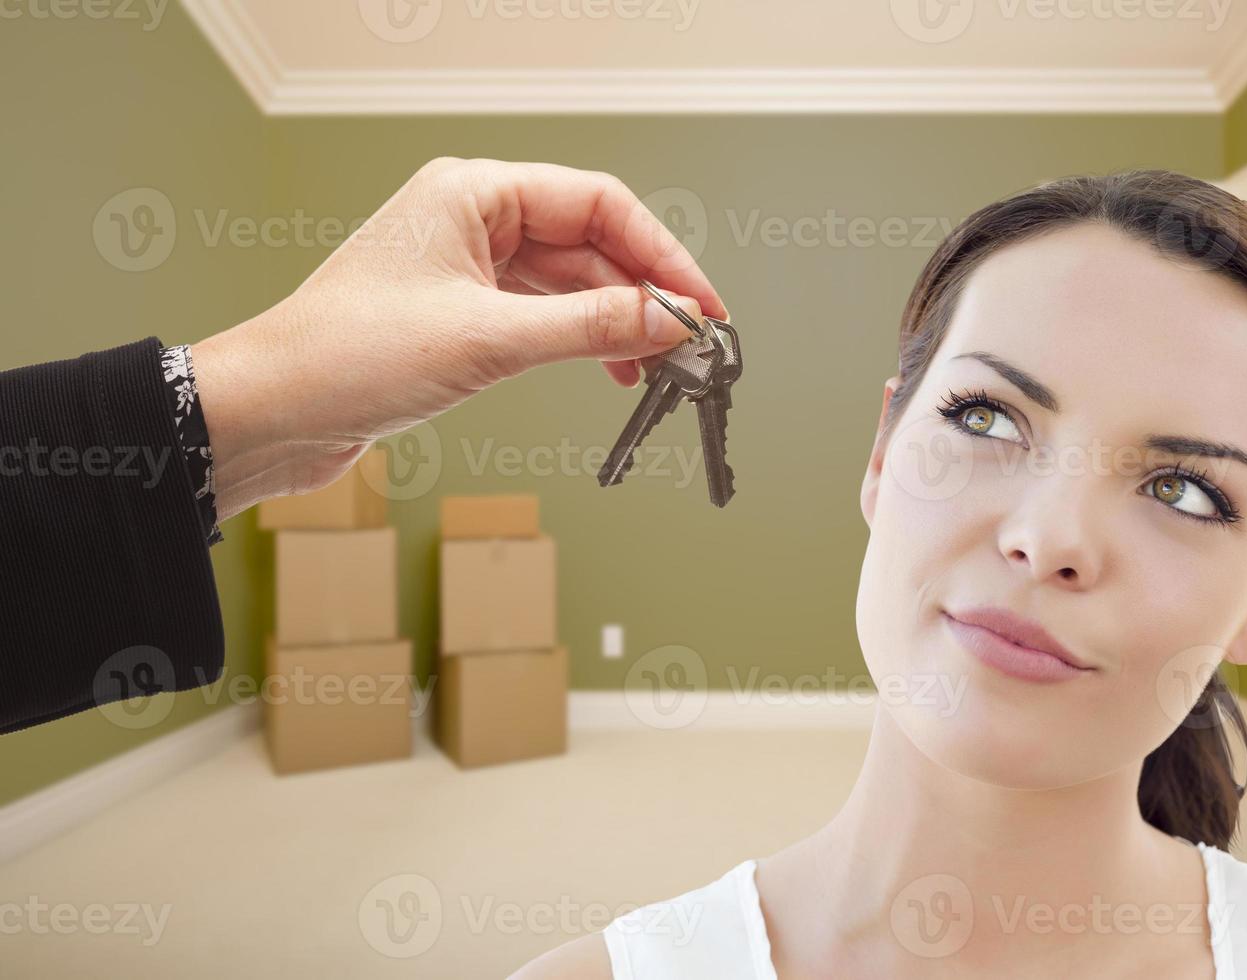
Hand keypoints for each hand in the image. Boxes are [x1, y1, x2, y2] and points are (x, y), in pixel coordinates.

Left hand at [189, 157, 725, 521]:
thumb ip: (589, 328)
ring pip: (569, 282)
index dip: (659, 254)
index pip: (597, 203)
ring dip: (616, 322)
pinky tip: (612, 370)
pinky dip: (581, 341)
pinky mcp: (461, 313)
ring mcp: (466, 267)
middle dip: (643, 291)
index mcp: (473, 192)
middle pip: (589, 242)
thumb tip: (669, 319)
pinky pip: (542, 315)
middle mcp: (472, 219)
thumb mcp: (488, 340)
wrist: (272, 412)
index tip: (700, 303)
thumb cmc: (347, 355)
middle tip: (690, 341)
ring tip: (658, 366)